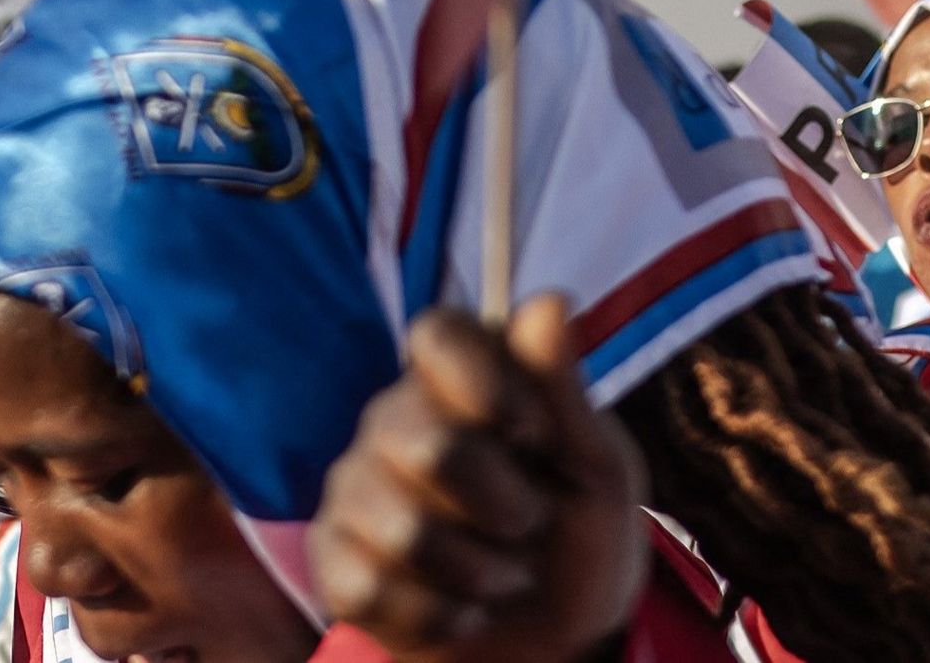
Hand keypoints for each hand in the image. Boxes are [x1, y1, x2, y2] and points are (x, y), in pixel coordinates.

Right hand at [306, 294, 646, 662]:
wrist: (556, 641)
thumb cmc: (577, 538)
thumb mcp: (598, 470)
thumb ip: (566, 392)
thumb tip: (550, 300)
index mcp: (459, 383)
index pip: (437, 332)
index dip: (484, 380)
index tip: (532, 434)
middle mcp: (393, 422)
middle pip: (429, 444)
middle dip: (504, 504)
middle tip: (530, 524)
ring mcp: (353, 489)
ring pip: (402, 528)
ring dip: (480, 572)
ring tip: (499, 576)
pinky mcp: (332, 558)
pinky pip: (371, 586)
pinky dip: (440, 616)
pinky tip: (458, 610)